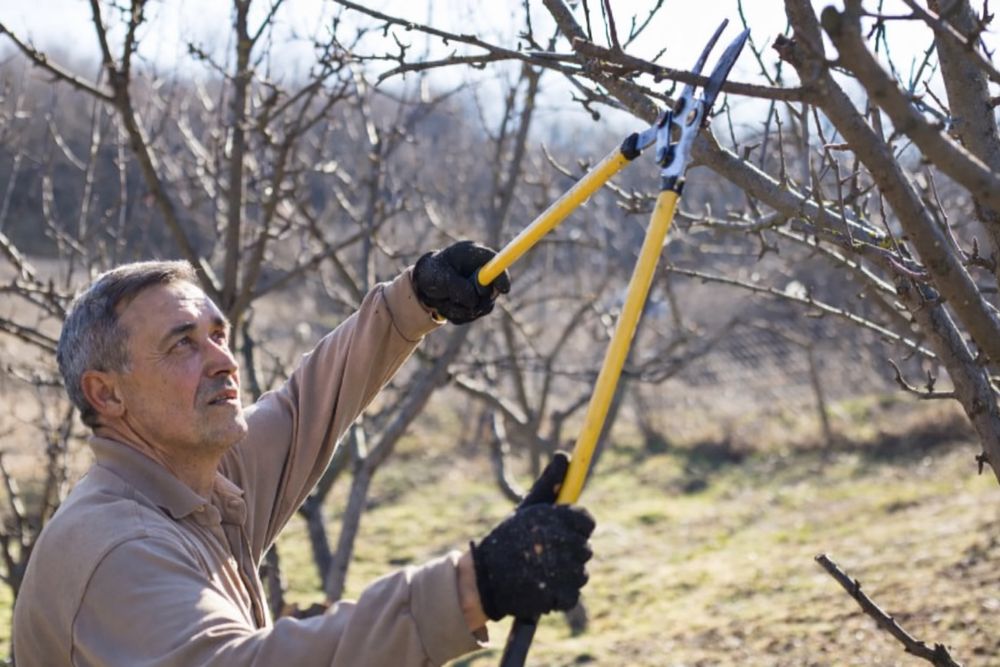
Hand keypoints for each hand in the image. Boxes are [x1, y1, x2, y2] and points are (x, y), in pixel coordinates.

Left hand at [413, 240, 510, 324]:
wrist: (421, 285)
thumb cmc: (431, 272)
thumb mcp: (439, 276)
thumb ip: (456, 286)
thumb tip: (473, 300)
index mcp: (474, 255)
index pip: (496, 264)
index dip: (502, 277)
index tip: (504, 289)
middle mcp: (481, 272)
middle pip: (492, 291)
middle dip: (476, 298)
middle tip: (457, 298)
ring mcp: (480, 290)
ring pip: (480, 307)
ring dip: (459, 307)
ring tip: (442, 299)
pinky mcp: (476, 305)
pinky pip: (471, 316)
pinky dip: (456, 314)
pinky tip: (445, 305)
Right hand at [470, 453, 594, 620]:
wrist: (481, 578)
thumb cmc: (506, 540)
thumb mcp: (526, 509)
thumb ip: (549, 484)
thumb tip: (564, 455)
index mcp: (551, 516)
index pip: (586, 520)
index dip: (578, 528)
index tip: (564, 533)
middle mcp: (557, 540)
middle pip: (585, 548)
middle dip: (569, 552)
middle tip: (545, 555)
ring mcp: (558, 570)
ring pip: (581, 573)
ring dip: (566, 575)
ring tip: (541, 572)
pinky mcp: (554, 594)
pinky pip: (572, 595)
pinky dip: (560, 595)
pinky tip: (541, 588)